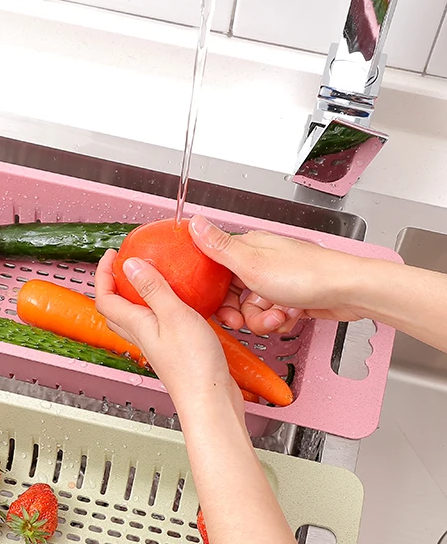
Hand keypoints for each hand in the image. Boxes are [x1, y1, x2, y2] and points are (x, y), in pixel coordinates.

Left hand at [95, 249, 240, 407]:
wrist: (211, 400)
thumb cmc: (193, 365)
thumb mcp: (174, 315)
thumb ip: (153, 288)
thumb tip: (130, 265)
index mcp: (136, 325)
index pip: (105, 298)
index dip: (103, 275)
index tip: (111, 255)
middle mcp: (142, 335)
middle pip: (116, 309)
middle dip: (115, 285)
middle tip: (126, 266)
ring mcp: (157, 344)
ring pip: (136, 317)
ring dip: (137, 296)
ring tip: (152, 278)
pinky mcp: (174, 350)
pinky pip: (159, 324)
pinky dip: (161, 308)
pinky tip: (181, 302)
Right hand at [188, 215, 365, 333]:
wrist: (348, 292)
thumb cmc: (308, 275)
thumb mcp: (252, 263)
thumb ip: (218, 246)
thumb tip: (194, 222)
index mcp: (248, 249)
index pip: (215, 272)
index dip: (214, 294)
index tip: (219, 308)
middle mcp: (261, 263)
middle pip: (233, 296)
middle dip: (242, 313)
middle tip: (248, 319)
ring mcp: (276, 281)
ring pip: (253, 310)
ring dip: (264, 319)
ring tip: (279, 314)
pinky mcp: (290, 297)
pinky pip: (271, 315)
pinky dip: (280, 320)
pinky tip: (291, 315)